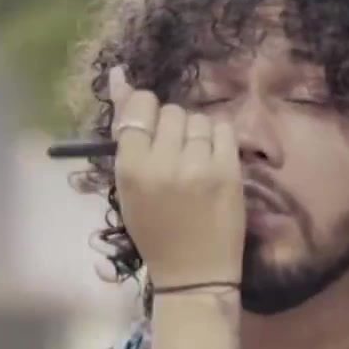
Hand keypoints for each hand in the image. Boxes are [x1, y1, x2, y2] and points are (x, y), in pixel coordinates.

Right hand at [108, 66, 243, 288]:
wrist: (194, 273)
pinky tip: (213, 162)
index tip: (151, 129)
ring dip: (196, 134)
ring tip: (195, 161)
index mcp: (131, 169)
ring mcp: (199, 166)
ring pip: (198, 119)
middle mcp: (163, 163)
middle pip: (171, 112)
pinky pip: (224, 130)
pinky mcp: (229, 172)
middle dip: (172, 127)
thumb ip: (126, 136)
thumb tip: (119, 75)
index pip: (139, 109)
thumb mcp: (128, 188)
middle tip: (174, 155)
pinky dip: (218, 140)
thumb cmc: (155, 232)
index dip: (145, 113)